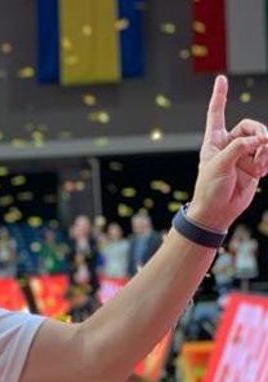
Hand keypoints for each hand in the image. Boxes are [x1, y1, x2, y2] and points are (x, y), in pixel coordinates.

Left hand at [190, 75, 267, 230]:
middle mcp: (229, 144)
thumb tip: (260, 140)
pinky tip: (262, 171)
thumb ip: (239, 148)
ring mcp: (243, 154)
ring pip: (263, 140)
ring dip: (266, 150)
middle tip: (263, 146)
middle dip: (260, 134)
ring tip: (260, 166)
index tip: (221, 78)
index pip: (216, 113)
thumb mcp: (219, 165)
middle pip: (251, 126)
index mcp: (213, 141)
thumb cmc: (210, 188)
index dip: (219, 96)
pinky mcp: (254, 165)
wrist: (217, 211)